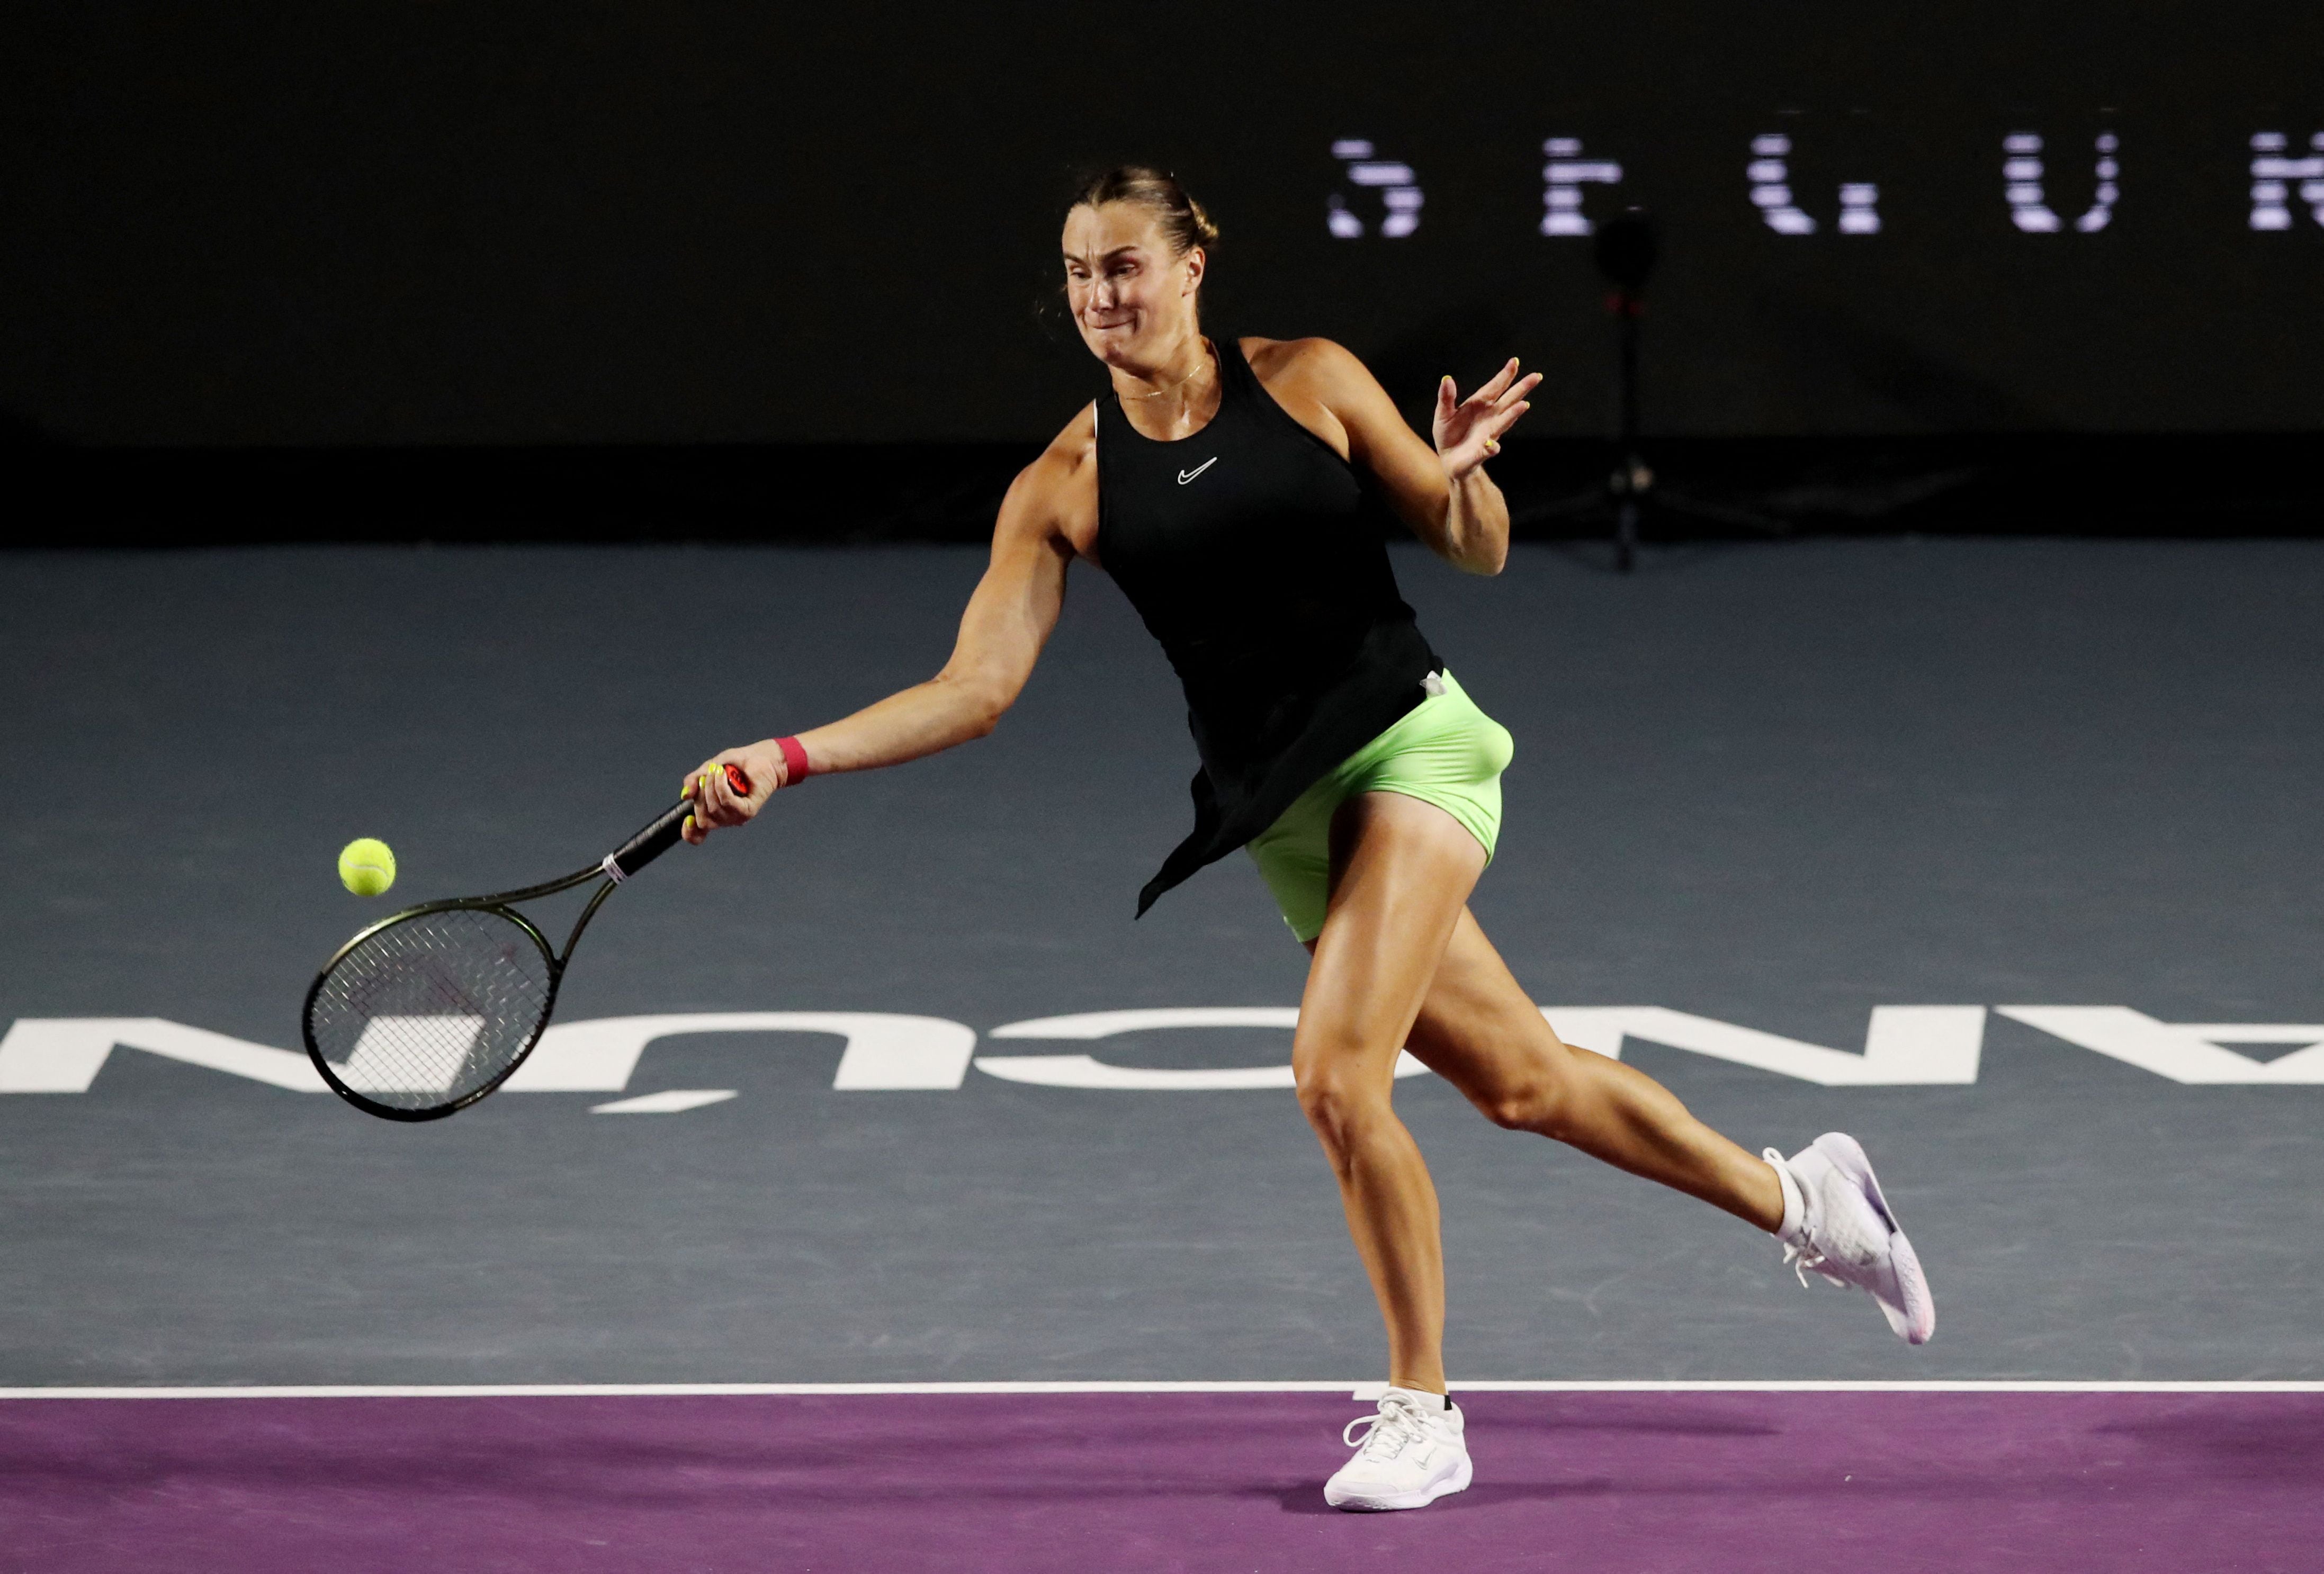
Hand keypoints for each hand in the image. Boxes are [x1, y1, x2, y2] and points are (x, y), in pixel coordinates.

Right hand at [679, 742, 785, 844]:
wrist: (761, 758)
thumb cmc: (736, 764)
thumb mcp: (709, 768)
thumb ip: (694, 781)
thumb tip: (685, 795)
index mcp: (713, 812)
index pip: (698, 835)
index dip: (689, 832)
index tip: (687, 819)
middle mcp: (724, 818)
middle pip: (703, 820)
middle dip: (700, 795)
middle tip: (707, 776)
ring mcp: (737, 817)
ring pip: (714, 810)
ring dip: (711, 786)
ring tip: (718, 771)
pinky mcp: (748, 810)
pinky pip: (728, 802)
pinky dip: (722, 787)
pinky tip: (724, 775)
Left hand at [1432, 358, 1540, 480]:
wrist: (1449, 460)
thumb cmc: (1448, 434)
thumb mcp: (1443, 414)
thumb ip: (1446, 397)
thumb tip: (1447, 379)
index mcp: (1480, 405)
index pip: (1494, 387)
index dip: (1504, 375)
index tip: (1514, 361)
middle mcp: (1490, 417)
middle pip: (1508, 400)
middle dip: (1521, 389)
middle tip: (1536, 376)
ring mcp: (1488, 434)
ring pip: (1503, 423)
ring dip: (1512, 415)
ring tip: (1523, 405)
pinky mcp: (1481, 453)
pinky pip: (1488, 450)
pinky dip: (1490, 448)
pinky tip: (1491, 445)